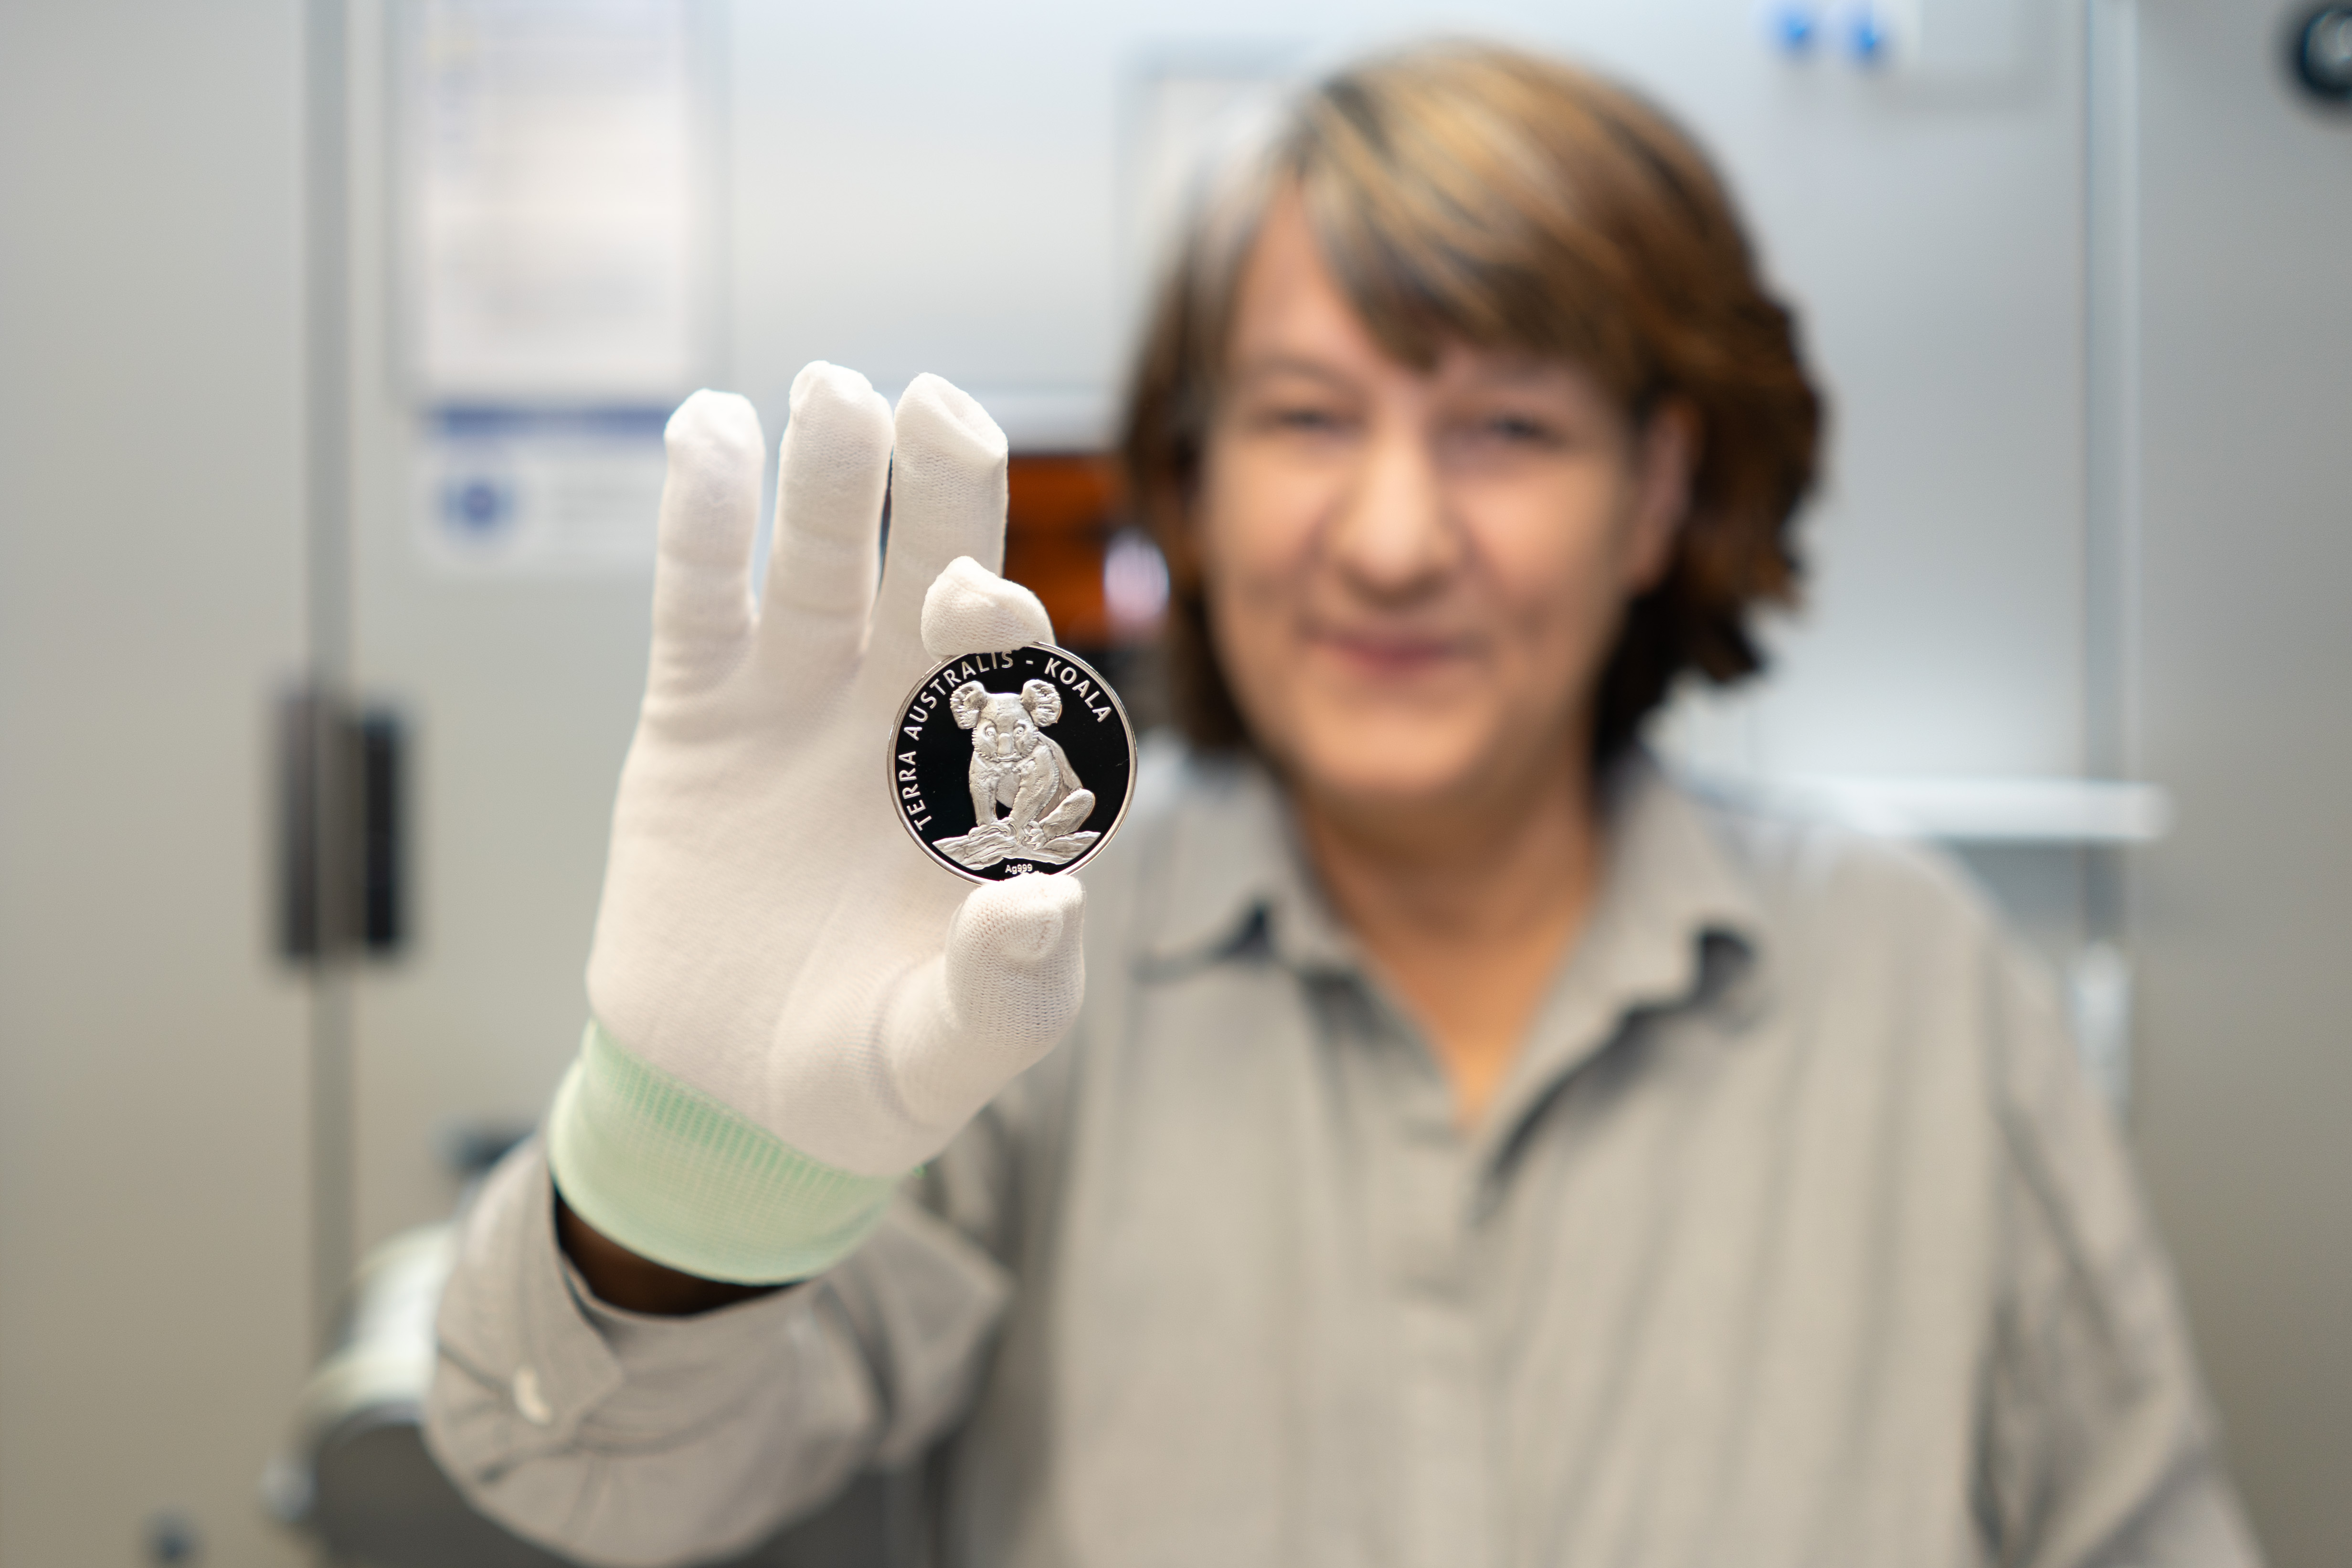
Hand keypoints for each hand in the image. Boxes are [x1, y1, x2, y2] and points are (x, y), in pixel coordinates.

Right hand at [561, 365, 1082, 1280]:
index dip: (1009, 645)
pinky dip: (703, 517)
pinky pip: (704, 596)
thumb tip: (1044, 905)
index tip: (983, 608)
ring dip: (832, 472)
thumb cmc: (869, 1072)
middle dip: (949, 497)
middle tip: (941, 414)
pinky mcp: (702, 709)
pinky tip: (710, 431)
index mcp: (995, 789)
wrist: (731, 1098)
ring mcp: (806, 702)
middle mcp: (911, 720)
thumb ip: (1004, 992)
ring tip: (832, 392)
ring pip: (826, 556)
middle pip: (939, 575)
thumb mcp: (947, 1057)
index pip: (1024, 690)